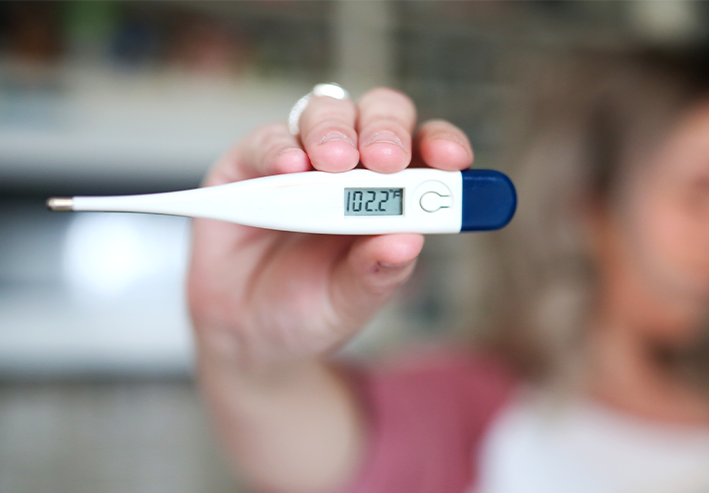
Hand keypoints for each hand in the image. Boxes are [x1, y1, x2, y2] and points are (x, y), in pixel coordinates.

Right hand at [187, 87, 473, 364]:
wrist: (249, 334)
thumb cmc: (312, 309)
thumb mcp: (351, 302)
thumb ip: (377, 272)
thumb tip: (408, 240)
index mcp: (394, 195)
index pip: (427, 150)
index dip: (442, 144)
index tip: (451, 159)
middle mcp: (353, 167)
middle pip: (380, 116)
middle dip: (386, 130)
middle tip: (385, 160)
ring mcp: (302, 159)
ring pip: (327, 111)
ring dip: (334, 130)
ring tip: (333, 163)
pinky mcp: (250, 164)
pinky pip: (268, 139)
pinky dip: (279, 147)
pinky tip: (288, 167)